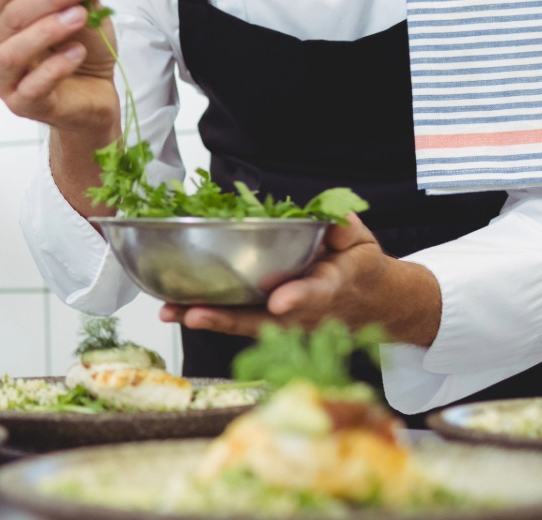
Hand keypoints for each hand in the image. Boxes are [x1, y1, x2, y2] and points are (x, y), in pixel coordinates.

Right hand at [0, 0, 120, 139]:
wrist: (94, 93)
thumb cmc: (79, 50)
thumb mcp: (86, 11)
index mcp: (0, 16)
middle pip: (11, 14)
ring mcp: (3, 77)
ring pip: (11, 51)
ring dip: (47, 29)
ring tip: (80, 16)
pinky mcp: (20, 104)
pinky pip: (31, 86)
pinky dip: (56, 67)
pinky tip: (77, 53)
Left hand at [158, 214, 441, 345]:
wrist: (369, 304)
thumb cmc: (360, 267)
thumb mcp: (362, 243)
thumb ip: (345, 230)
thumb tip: (335, 218)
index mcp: (330, 289)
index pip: (315, 295)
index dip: (298, 298)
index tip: (280, 303)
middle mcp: (302, 312)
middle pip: (263, 319)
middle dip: (227, 318)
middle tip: (194, 314)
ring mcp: (283, 321)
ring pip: (242, 323)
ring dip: (207, 318)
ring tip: (171, 312)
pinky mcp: (267, 321)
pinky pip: (236, 319)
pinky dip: (207, 316)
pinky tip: (176, 309)